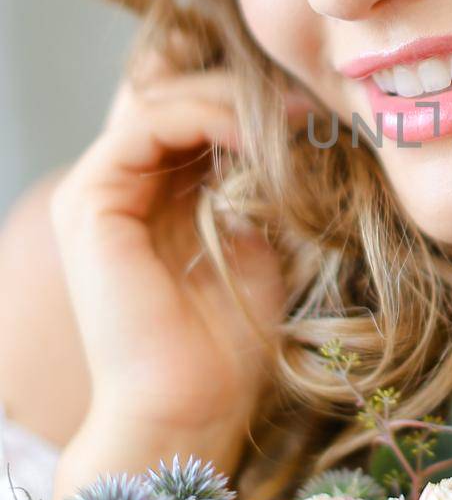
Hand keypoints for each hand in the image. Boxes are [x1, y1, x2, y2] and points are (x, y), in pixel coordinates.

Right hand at [47, 41, 307, 499]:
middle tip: (306, 103)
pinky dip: (203, 119)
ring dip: (229, 100)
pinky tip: (251, 138)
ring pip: (161, 101)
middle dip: (242, 91)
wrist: (190, 408)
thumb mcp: (257, 244)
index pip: (190, 114)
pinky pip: (147, 127)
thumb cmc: (227, 344)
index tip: (313, 110)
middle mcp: (116, 188)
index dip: (247, 100)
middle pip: (174, 97)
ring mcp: (95, 192)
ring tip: (287, 118)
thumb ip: (258, 186)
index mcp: (150, 196)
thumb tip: (298, 126)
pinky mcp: (89, 203)